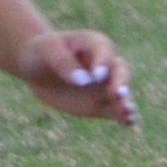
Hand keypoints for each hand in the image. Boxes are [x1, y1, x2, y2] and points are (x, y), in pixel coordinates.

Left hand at [18, 28, 135, 125]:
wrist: (37, 67)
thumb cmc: (43, 52)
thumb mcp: (48, 50)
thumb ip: (63, 62)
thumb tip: (83, 81)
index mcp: (95, 44)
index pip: (104, 51)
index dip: (103, 63)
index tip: (96, 75)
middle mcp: (106, 65)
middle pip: (120, 72)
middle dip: (121, 83)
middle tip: (118, 93)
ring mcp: (105, 86)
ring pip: (121, 93)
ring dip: (126, 102)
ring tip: (128, 112)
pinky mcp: (100, 104)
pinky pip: (115, 110)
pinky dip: (124, 116)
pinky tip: (129, 122)